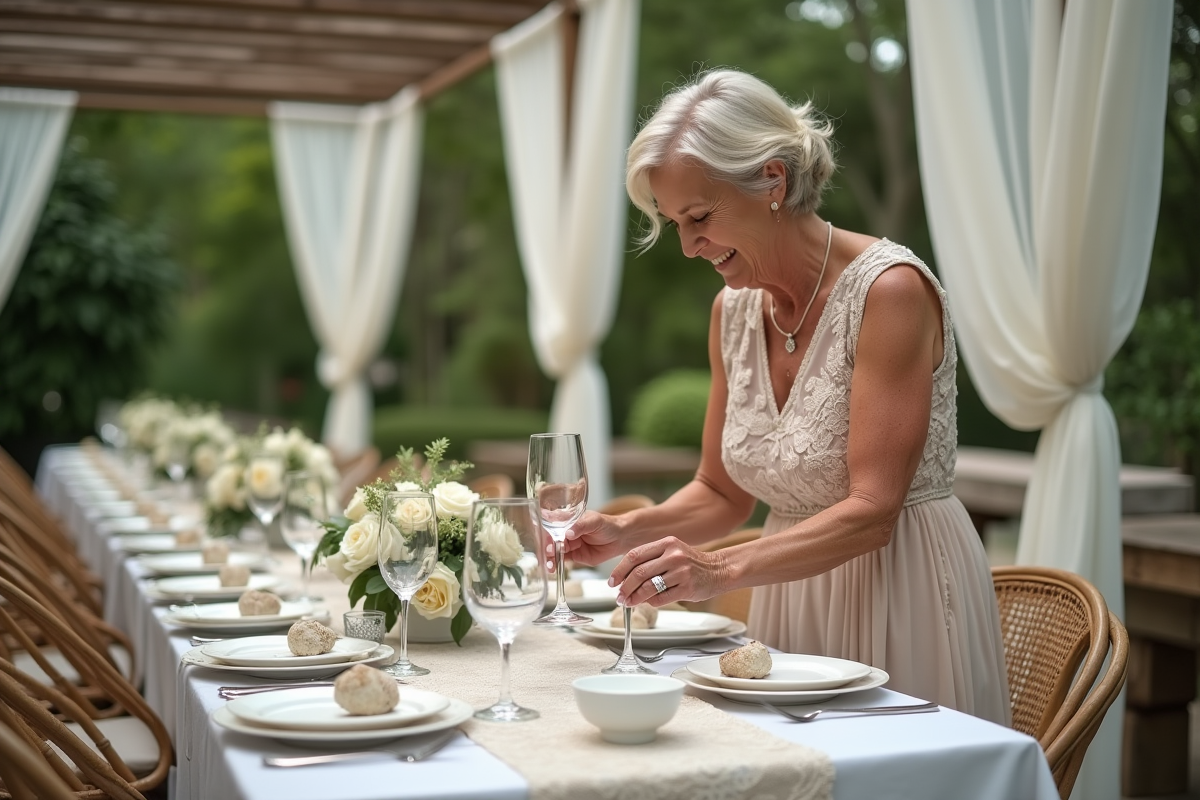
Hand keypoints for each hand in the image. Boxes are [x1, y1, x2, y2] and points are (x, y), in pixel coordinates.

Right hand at [550, 511, 626, 567]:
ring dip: (550, 558)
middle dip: (548, 547)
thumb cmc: (608, 525)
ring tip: (550, 564)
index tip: (548, 539)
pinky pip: (562, 560)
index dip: (548, 532)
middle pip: (552, 540)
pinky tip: (553, 567)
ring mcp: (570, 545)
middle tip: (550, 552)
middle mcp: (566, 533)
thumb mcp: (594, 521)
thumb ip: (581, 526)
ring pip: (555, 551)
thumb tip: (568, 533)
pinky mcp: (574, 556)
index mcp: (569, 521)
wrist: (620, 538)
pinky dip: (556, 564)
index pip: (554, 526)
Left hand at [607, 536, 724, 607]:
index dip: (619, 570)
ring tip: (628, 603)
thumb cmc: (691, 563)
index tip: (612, 581)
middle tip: (619, 596)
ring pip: (648, 587)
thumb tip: (624, 578)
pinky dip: (651, 602)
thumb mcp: (672, 551)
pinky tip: (649, 603)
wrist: (719, 570)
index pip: (635, 555)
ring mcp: (681, 572)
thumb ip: (651, 559)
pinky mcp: (687, 588)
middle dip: (625, 587)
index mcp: (667, 543)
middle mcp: (674, 555)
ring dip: (635, 598)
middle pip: (639, 572)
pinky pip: (661, 598)